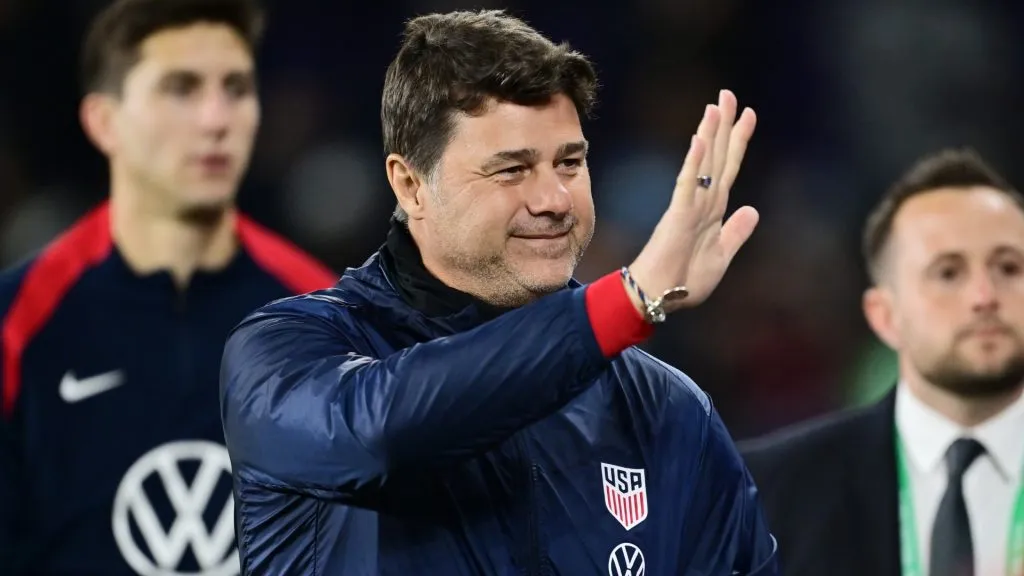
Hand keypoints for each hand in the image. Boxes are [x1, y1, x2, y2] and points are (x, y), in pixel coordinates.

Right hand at [627, 90, 757, 311]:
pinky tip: (700, 140)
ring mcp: (689, 206)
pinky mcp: (678, 216)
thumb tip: (752, 209)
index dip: (738, 141)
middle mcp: (702, 202)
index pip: (728, 168)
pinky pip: (688, 184)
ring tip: (716, 105)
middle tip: (728, 93)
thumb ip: (736, 233)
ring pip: (703, 163)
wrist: (658, 297)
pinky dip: (695, 162)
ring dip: (710, 134)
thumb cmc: (684, 281)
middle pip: (717, 157)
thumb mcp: (721, 257)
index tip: (748, 114)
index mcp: (713, 211)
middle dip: (724, 125)